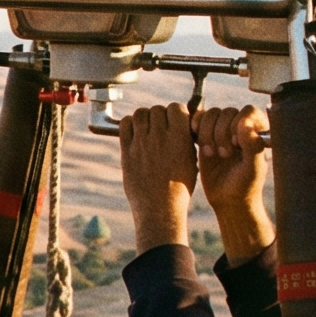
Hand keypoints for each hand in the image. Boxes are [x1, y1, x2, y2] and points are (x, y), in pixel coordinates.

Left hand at [117, 101, 196, 254]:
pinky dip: (129, 124)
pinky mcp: (127, 152)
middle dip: (159, 116)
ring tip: (147, 130)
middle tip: (159, 128)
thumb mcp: (191, 160)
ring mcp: (141, 143)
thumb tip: (181, 124)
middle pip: (157, 109)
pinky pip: (124, 125)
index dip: (175, 112)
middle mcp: (160, 137)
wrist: (159, 208)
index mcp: (180, 138)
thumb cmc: (179, 188)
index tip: (174, 121)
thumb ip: (185, 139)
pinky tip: (134, 134)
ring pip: (140, 114)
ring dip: (144, 118)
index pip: (175, 107)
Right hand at [194, 103, 273, 264]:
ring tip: (211, 154)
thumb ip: (252, 145)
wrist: (227, 198)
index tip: (237, 144)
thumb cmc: (245, 185)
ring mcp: (222, 130)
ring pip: (211, 115)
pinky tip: (198, 144)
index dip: (238, 124)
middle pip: (226, 112)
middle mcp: (241, 127)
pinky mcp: (205, 136)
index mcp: (258, 131)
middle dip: (221, 133)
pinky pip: (197, 121)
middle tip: (224, 155)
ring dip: (208, 134)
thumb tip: (245, 122)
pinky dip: (195, 128)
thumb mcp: (253, 168)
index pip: (247, 112)